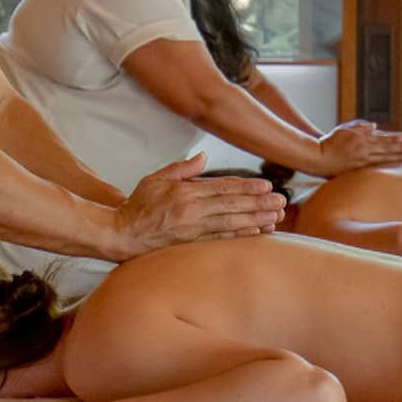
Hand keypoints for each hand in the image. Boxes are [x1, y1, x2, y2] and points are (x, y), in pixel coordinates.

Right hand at [113, 152, 284, 258]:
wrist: (121, 235)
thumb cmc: (138, 206)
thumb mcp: (156, 178)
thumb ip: (182, 168)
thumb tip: (203, 157)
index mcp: (185, 192)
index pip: (222, 188)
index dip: (246, 187)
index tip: (266, 186)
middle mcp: (191, 211)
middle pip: (231, 206)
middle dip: (258, 204)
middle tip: (280, 202)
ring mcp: (191, 230)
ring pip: (229, 224)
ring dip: (255, 220)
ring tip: (276, 217)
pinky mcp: (190, 245)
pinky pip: (219, 240)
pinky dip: (239, 237)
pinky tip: (256, 234)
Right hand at [312, 120, 401, 176]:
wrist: (319, 158)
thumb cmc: (330, 142)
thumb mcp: (345, 129)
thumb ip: (360, 126)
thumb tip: (374, 126)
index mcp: (361, 138)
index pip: (382, 138)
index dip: (394, 138)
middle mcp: (364, 150)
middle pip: (386, 148)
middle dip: (401, 147)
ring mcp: (362, 161)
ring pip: (384, 158)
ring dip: (398, 156)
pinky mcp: (359, 169)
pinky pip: (377, 167)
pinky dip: (387, 165)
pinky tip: (396, 165)